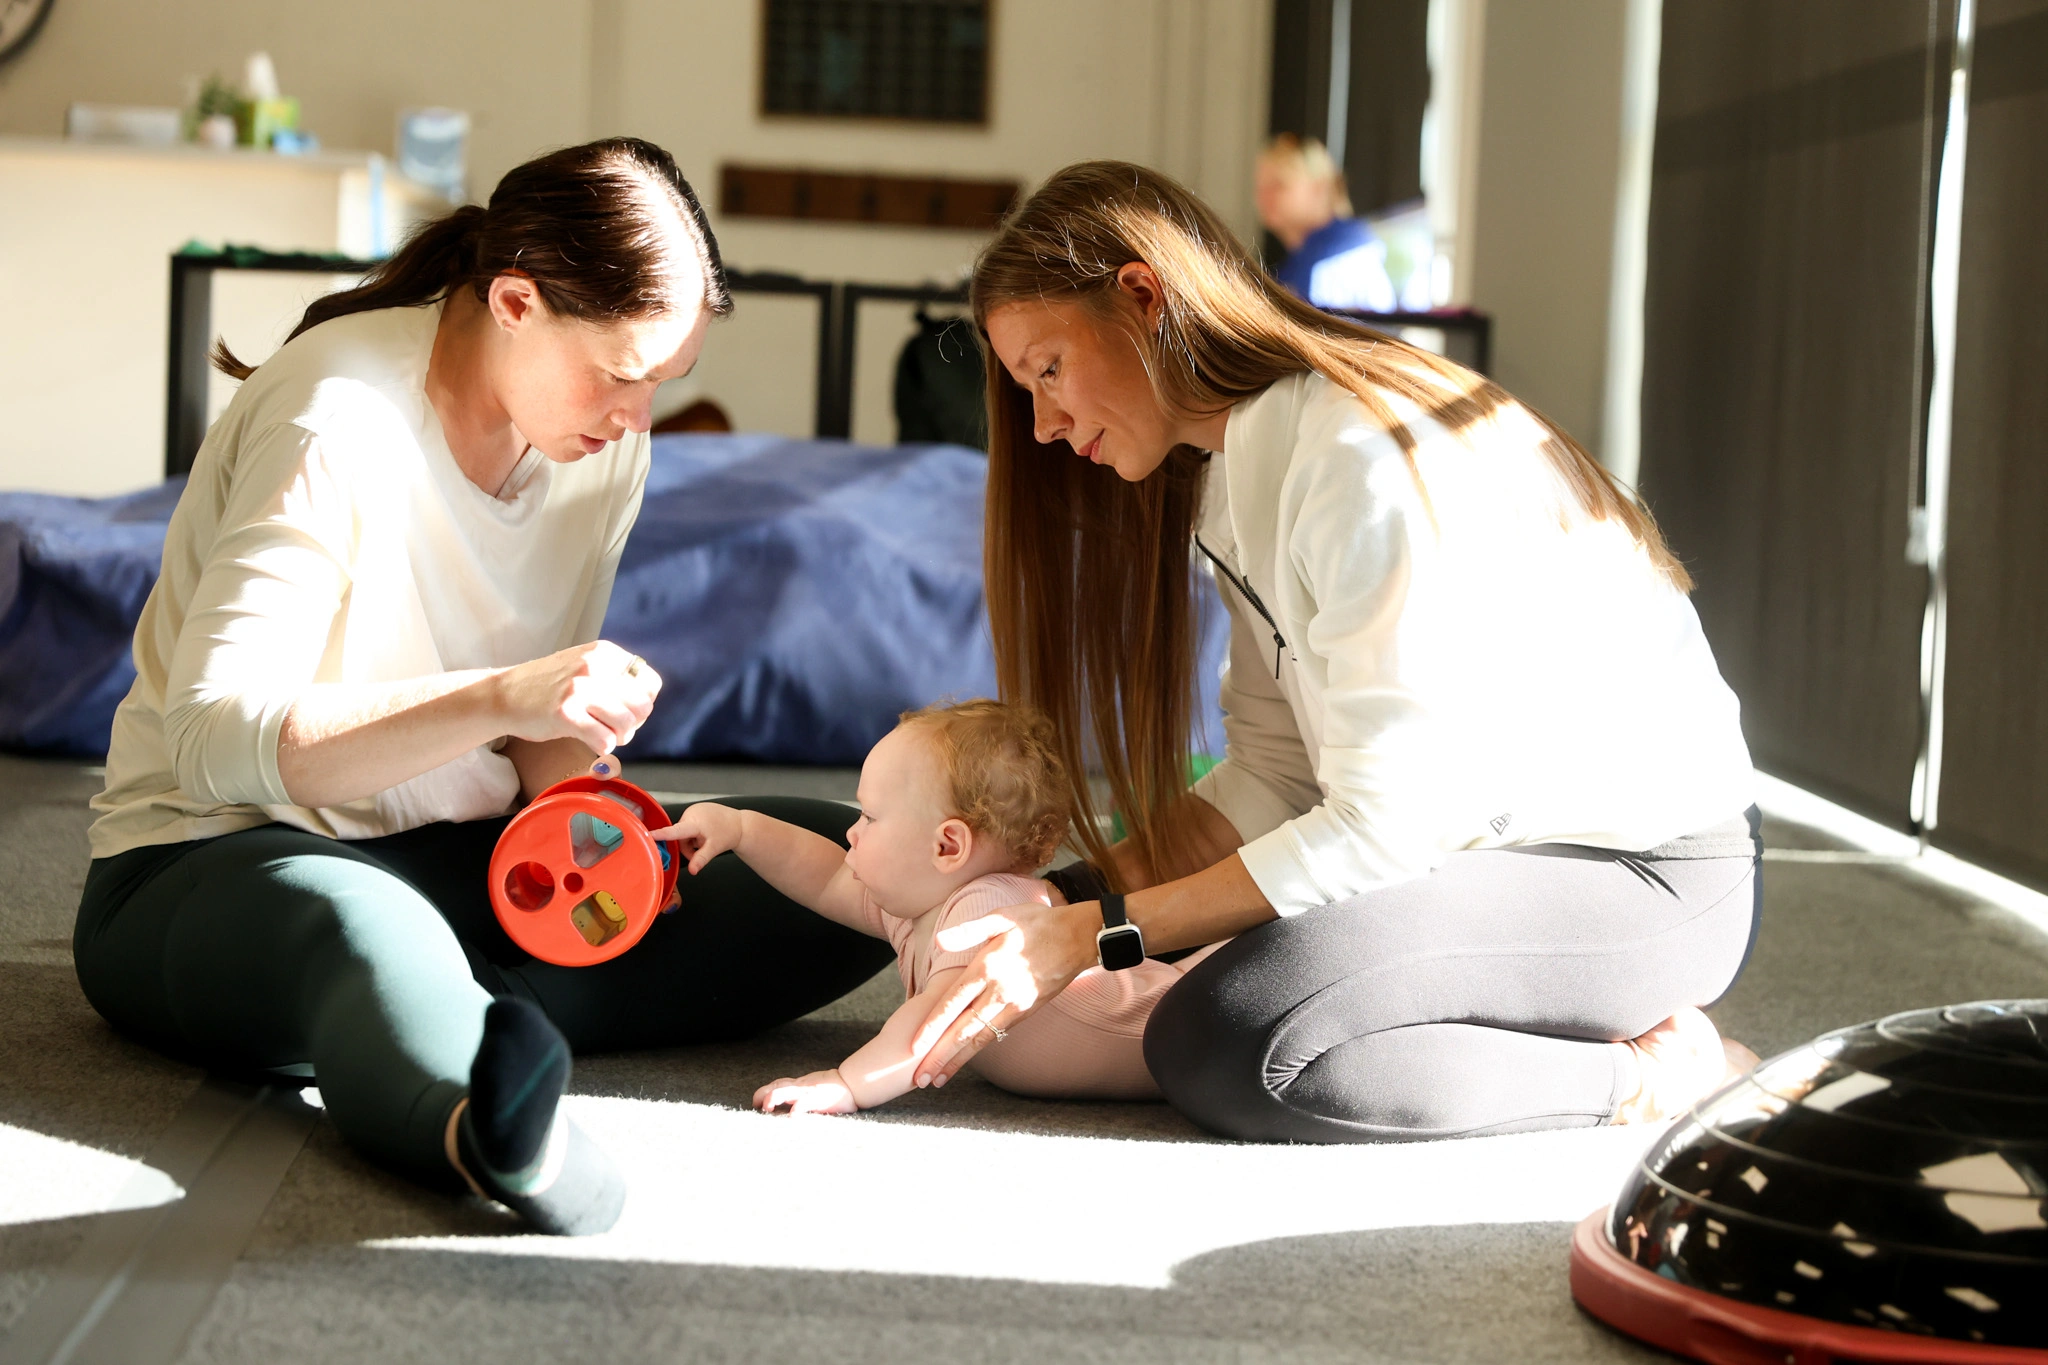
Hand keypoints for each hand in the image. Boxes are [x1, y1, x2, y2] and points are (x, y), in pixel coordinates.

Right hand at [493, 641, 659, 755]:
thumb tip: (647, 703)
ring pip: (627, 724)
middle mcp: (595, 666)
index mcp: (605, 653)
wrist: (504, 695)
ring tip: (602, 735)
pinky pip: (605, 739)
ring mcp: (579, 688)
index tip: (625, 712)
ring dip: (619, 737)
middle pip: (643, 707)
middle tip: (614, 729)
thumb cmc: (549, 687)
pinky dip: (602, 746)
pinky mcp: (566, 713)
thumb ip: (616, 677)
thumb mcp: (586, 665)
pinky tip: (590, 741)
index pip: (651, 683)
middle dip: (633, 725)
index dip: (643, 704)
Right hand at [643, 802, 742, 874]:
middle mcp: (691, 813)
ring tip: (704, 842)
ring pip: (682, 833)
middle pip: (678, 836)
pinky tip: (703, 835)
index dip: (660, 834)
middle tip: (699, 851)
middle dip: (686, 847)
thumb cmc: (728, 833)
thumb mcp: (714, 849)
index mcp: (695, 822)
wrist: (739, 823)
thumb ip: (701, 859)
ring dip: (690, 841)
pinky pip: (687, 827)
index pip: (674, 831)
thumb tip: (692, 870)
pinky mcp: (695, 810)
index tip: (648, 835)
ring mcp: (693, 810)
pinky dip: (692, 835)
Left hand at [754, 1069, 857, 1114]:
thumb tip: (789, 1108)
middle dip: (762, 1095)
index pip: (777, 1084)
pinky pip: (805, 1102)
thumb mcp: (813, 1089)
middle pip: (776, 1086)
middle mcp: (800, 1087)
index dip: (763, 1092)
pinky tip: (792, 1116)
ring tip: (767, 1108)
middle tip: (757, 1107)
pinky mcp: (818, 1099)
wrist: (853, 1084)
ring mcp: (808, 1092)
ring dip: (773, 1098)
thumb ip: (801, 1095)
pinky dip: (797, 1109)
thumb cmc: (834, 1090)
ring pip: (786, 1091)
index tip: (756, 1103)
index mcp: (799, 1086)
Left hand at [909, 897, 1099, 1088]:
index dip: (932, 1027)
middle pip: (963, 1030)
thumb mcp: (1001, 918)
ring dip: (957, 1061)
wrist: (1079, 938)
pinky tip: (963, 1059)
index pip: (952, 1003)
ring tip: (938, 1080)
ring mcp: (1014, 1005)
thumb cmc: (1037, 923)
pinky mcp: (1026, 1011)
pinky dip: (977, 1049)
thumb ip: (968, 931)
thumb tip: (939, 940)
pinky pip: (996, 1034)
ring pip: (980, 1039)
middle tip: (919, 1079)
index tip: (914, 1047)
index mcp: (988, 967)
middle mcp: (999, 992)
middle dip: (940, 1056)